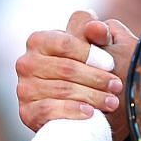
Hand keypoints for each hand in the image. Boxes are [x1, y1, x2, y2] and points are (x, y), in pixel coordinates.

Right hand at [16, 11, 135, 138]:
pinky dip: (72, 110)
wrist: (80, 106)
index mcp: (39, 40)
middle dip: (96, 78)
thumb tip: (97, 28)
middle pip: (66, 68)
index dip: (91, 53)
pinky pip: (48, 110)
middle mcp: (26, 63)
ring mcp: (24, 89)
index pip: (65, 43)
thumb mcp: (97, 47)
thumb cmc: (88, 68)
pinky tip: (90, 112)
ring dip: (92, 96)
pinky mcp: (27, 113)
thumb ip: (98, 33)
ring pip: (62, 90)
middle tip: (117, 86)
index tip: (111, 64)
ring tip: (112, 101)